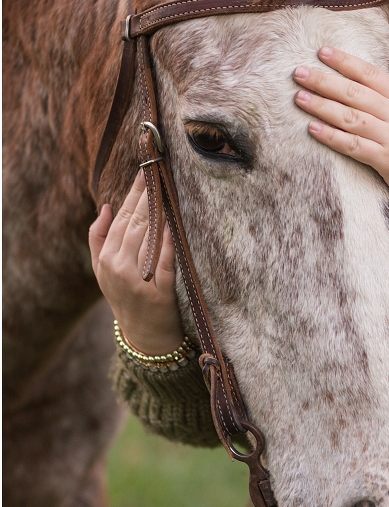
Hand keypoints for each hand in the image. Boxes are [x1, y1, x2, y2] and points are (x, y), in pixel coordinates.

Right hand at [89, 171, 183, 355]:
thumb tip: (107, 206)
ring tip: (168, 186)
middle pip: (136, 222)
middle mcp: (119, 268)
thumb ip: (99, 238)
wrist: (144, 337)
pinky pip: (164, 258)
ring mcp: (139, 280)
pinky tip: (172, 220)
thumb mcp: (102, 271)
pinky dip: (167, 238)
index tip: (145, 171)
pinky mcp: (160, 291)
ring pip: (149, 235)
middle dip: (148, 194)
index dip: (134, 193)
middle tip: (159, 170)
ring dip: (159, 209)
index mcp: (106, 259)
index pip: (122, 218)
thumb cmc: (125, 297)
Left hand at [293, 47, 388, 213]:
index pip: (371, 74)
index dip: (346, 62)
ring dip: (322, 106)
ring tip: (299, 97)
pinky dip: (332, 136)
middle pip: (355, 93)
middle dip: (325, 81)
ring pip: (351, 117)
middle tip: (298, 72)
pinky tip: (312, 128)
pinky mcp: (386, 160)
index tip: (322, 52)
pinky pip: (353, 146)